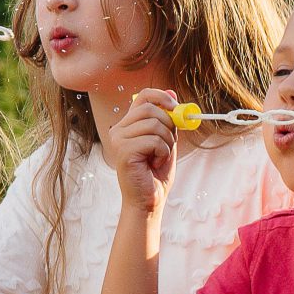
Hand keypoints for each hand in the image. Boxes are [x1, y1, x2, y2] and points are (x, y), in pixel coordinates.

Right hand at [108, 88, 179, 214]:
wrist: (148, 200)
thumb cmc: (155, 174)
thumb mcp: (166, 141)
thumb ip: (168, 119)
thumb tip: (172, 93)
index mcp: (128, 125)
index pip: (143, 97)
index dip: (161, 97)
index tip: (175, 107)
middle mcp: (119, 129)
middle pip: (150, 109)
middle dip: (168, 124)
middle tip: (169, 143)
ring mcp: (118, 140)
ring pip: (154, 124)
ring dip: (166, 142)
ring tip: (160, 157)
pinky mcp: (123, 151)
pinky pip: (153, 140)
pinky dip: (162, 152)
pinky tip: (155, 164)